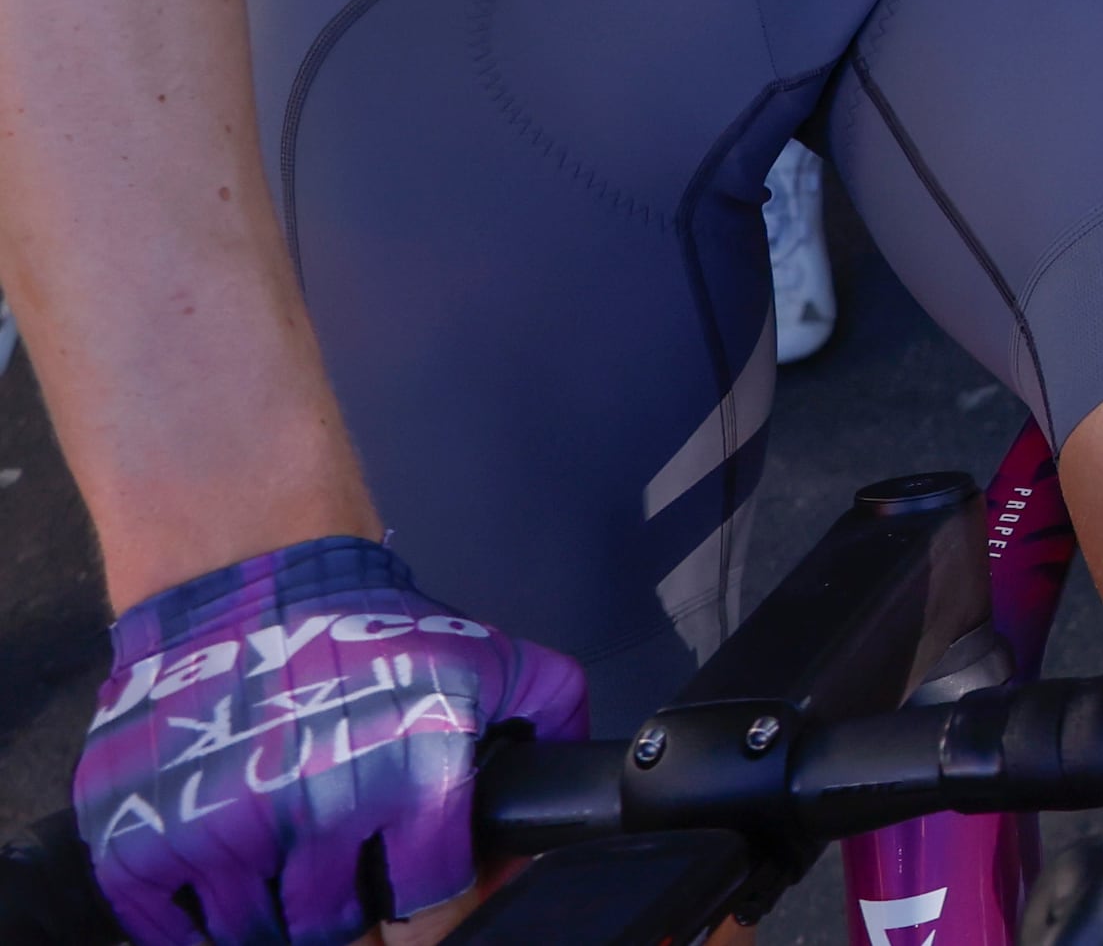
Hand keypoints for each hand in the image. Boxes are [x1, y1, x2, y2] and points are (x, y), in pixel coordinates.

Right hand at [82, 537, 587, 945]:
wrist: (248, 579)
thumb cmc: (366, 628)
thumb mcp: (490, 657)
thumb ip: (553, 719)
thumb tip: (573, 795)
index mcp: (409, 783)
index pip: (433, 908)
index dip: (435, 907)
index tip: (419, 892)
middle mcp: (316, 818)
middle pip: (342, 932)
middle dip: (353, 910)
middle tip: (346, 872)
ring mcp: (224, 837)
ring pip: (261, 936)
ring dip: (278, 913)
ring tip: (288, 862)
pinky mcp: (143, 843)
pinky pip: (174, 931)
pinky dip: (196, 917)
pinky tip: (225, 869)